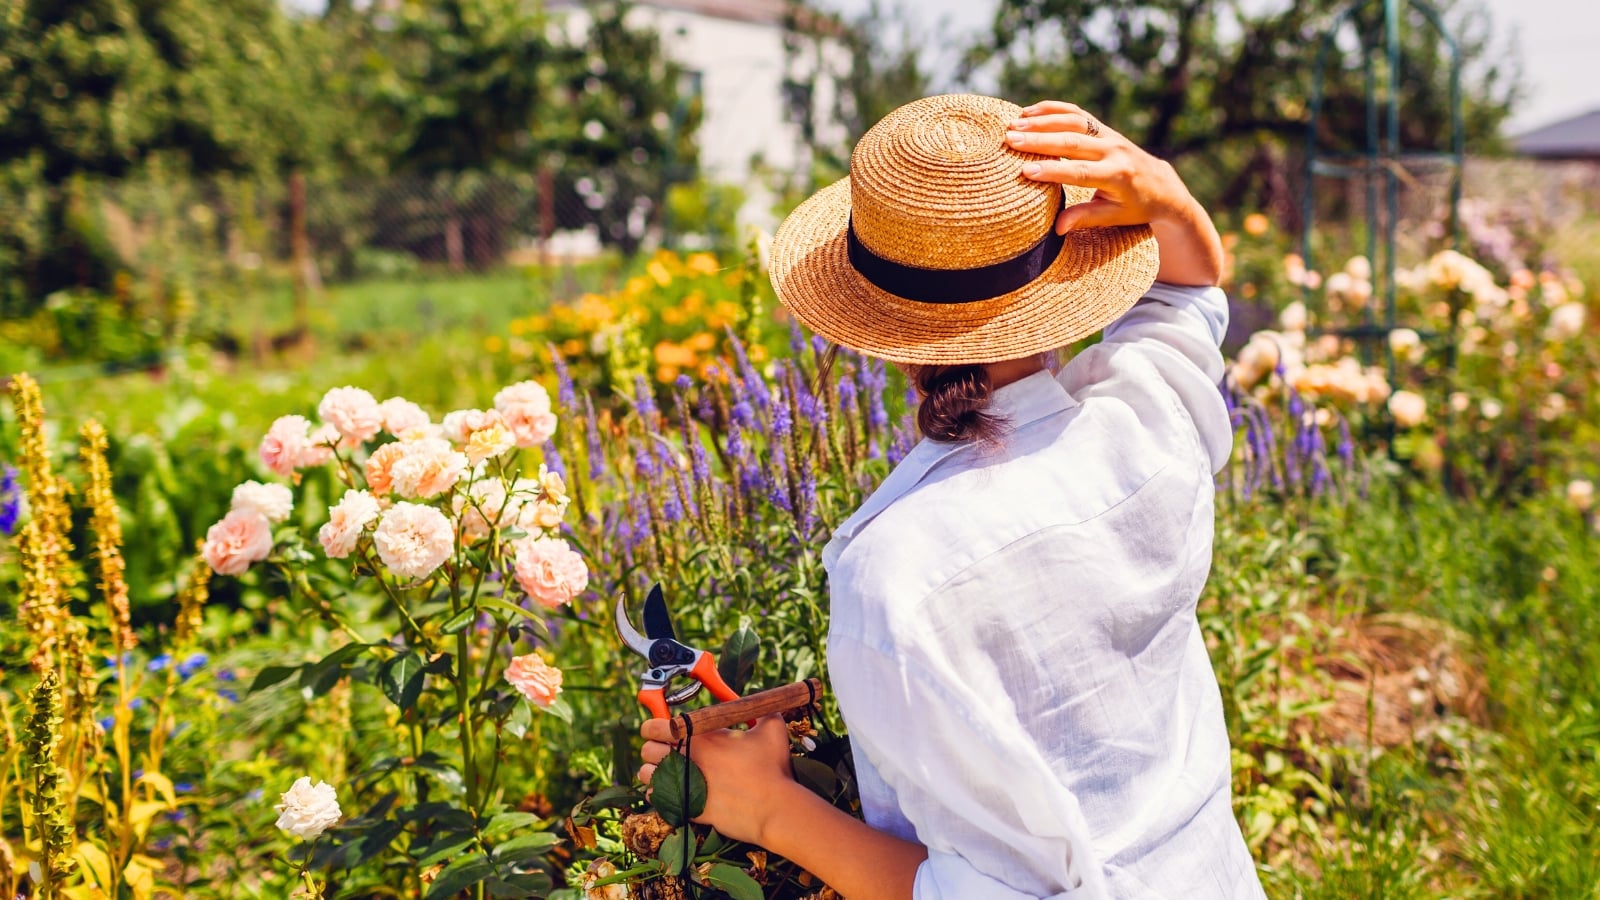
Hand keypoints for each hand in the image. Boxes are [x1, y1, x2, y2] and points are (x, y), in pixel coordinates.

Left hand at [639, 715, 794, 844]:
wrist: (774, 809)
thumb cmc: (773, 768)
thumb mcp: (772, 727)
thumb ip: (759, 709)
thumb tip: (754, 701)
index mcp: (700, 736)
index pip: (655, 726)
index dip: (653, 727)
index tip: (661, 730)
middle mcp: (686, 759)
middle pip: (647, 750)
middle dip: (654, 749)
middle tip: (667, 751)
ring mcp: (684, 786)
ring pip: (647, 776)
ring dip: (654, 772)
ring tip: (667, 772)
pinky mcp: (686, 808)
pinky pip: (657, 799)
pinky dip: (659, 794)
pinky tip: (672, 791)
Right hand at [1005, 100, 1222, 285]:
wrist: (1161, 185)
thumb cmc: (1135, 207)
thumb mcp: (1114, 217)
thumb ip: (1086, 218)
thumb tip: (1058, 227)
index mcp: (1118, 176)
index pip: (1081, 172)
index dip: (1053, 171)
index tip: (1026, 171)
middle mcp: (1114, 151)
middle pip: (1072, 142)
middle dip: (1039, 140)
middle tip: (1011, 139)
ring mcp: (1109, 135)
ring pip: (1073, 122)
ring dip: (1042, 120)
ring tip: (1014, 124)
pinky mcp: (1102, 128)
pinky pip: (1077, 113)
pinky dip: (1052, 109)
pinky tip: (1028, 111)